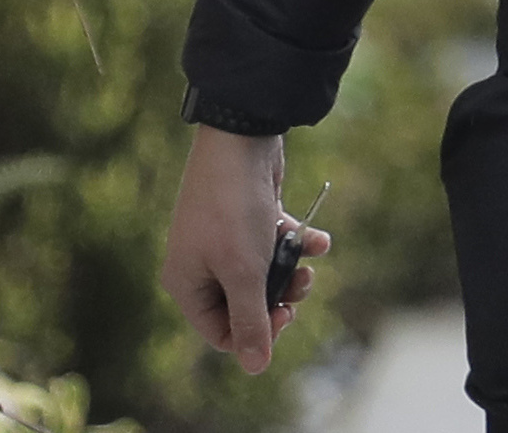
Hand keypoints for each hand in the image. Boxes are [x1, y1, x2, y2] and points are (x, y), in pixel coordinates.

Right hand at [160, 127, 329, 374]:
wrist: (242, 139)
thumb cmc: (234, 209)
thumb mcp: (244, 271)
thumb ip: (251, 320)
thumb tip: (256, 367)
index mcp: (187, 284)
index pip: (220, 331)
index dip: (255, 333)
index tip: (286, 317)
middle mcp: (203, 263)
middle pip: (246, 302)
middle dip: (280, 298)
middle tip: (302, 286)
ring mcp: (227, 239)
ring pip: (266, 272)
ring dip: (293, 271)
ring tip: (310, 261)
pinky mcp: (252, 216)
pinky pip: (277, 242)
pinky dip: (299, 242)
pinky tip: (320, 239)